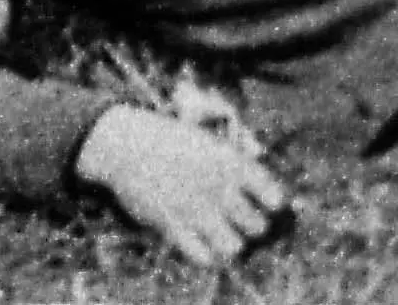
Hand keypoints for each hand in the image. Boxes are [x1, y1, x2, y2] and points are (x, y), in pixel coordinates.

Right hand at [73, 104, 290, 267]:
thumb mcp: (207, 140)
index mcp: (230, 162)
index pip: (272, 196)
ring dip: (230, 242)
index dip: (271, 202)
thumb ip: (236, 162)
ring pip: (235, 247)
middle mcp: (218, 187)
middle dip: (251, 224)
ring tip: (221, 233)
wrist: (125, 143)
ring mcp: (196, 209)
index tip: (264, 202)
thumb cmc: (169, 140)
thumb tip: (262, 183)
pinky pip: (203, 257)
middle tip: (238, 218)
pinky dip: (206, 254)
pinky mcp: (173, 227)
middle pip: (257, 226)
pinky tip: (201, 242)